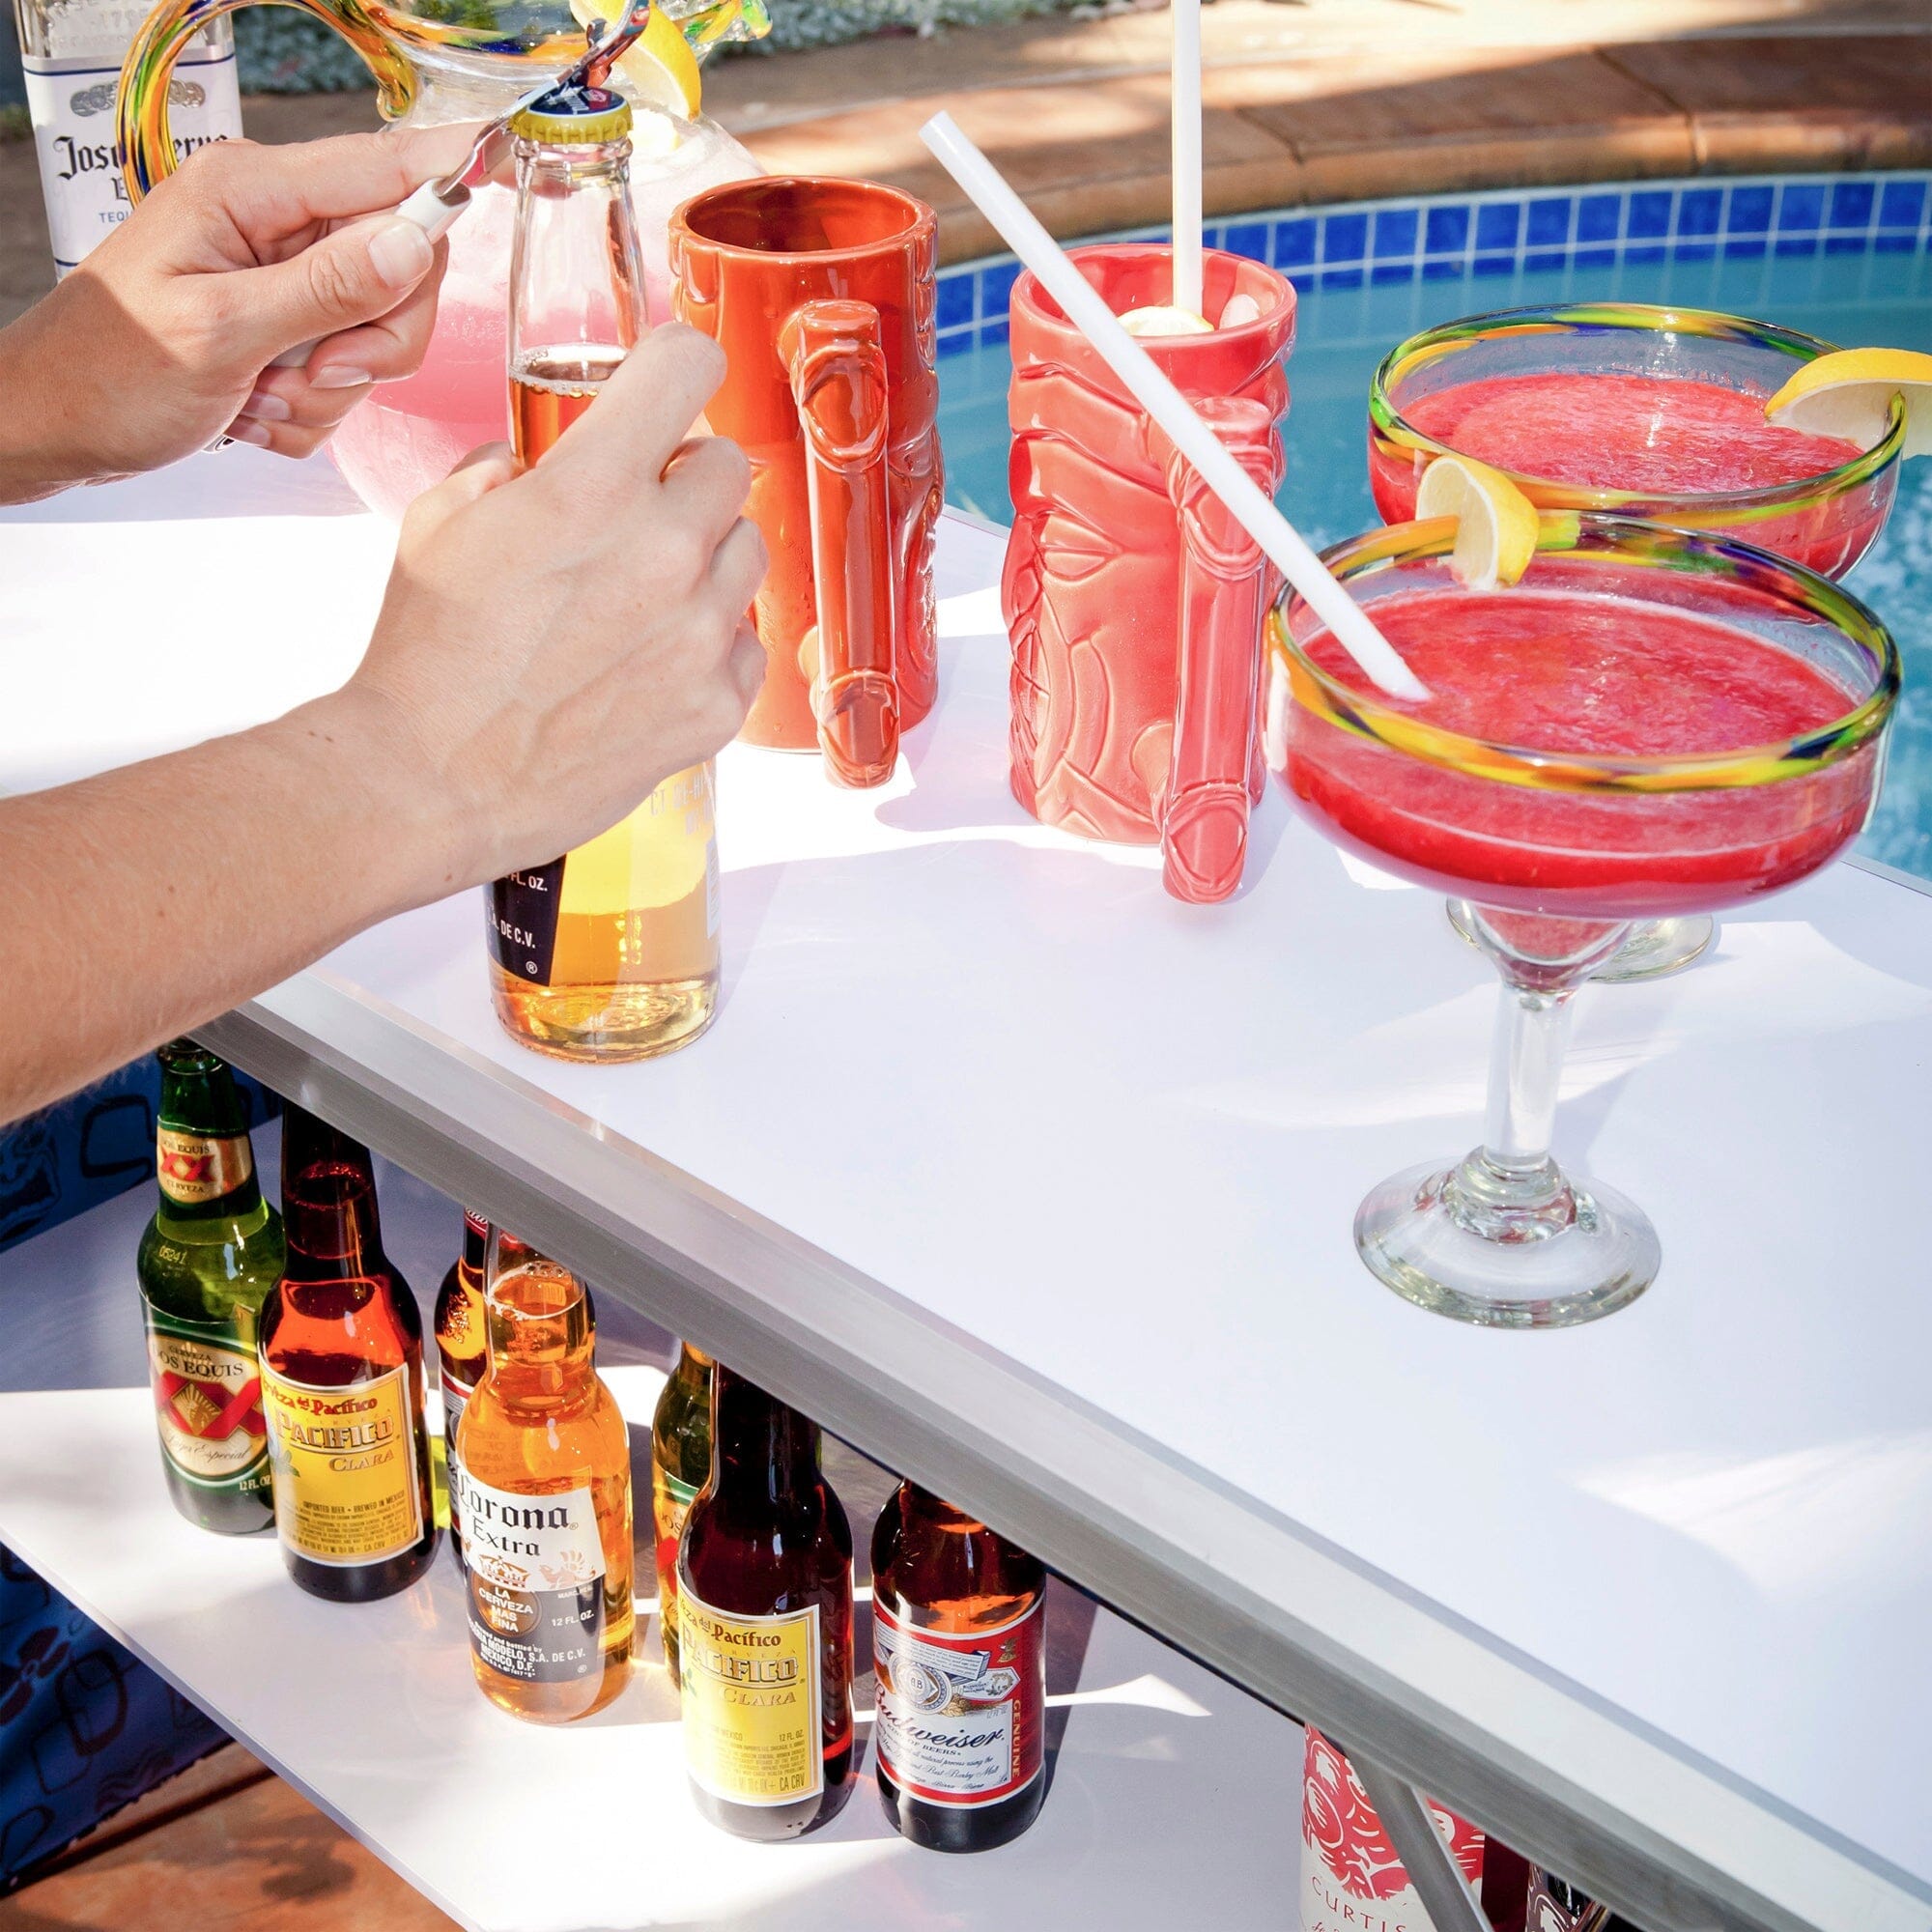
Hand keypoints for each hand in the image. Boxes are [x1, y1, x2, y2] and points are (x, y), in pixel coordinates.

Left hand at [0, 124, 481, 500]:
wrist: (56, 426)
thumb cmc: (110, 373)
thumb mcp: (221, 332)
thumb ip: (325, 287)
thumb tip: (411, 240)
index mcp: (254, 193)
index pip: (384, 167)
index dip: (452, 169)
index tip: (511, 159)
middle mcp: (275, 224)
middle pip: (402, 267)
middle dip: (374, 341)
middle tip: (317, 372)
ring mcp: (283, 279)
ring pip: (379, 332)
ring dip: (332, 388)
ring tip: (260, 397)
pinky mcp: (286, 329)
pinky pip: (346, 375)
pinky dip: (310, 410)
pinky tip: (253, 409)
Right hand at [342, 326, 768, 887]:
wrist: (432, 780)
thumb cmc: (427, 657)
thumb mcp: (442, 522)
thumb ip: (509, 466)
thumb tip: (541, 456)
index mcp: (592, 487)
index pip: (688, 365)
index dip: (679, 364)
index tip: (673, 378)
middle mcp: (664, 551)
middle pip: (728, 465)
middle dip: (685, 478)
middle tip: (639, 513)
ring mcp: (699, 632)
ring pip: (748, 553)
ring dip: (706, 559)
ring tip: (642, 595)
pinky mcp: (715, 704)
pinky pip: (748, 643)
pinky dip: (713, 643)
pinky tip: (654, 658)